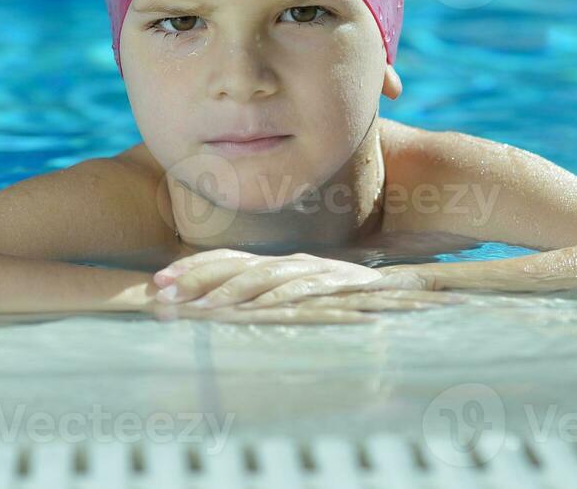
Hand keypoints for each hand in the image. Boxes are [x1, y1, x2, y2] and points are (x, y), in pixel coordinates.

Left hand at [150, 290, 460, 324]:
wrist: (421, 277)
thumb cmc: (368, 292)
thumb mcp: (316, 292)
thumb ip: (285, 297)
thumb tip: (243, 314)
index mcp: (284, 266)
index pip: (229, 262)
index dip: (192, 270)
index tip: (156, 284)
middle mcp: (295, 265)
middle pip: (235, 267)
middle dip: (193, 280)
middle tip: (158, 293)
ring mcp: (315, 274)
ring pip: (261, 280)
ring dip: (223, 294)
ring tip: (192, 308)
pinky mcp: (338, 286)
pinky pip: (300, 293)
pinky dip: (273, 302)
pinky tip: (250, 311)